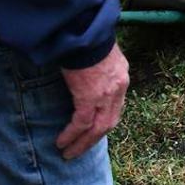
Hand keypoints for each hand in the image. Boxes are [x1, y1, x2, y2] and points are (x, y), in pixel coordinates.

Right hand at [56, 42, 128, 159]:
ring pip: (97, 128)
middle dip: (94, 139)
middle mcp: (119, 88)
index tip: (95, 131)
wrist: (86, 32)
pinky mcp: (90, 97)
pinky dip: (72, 135)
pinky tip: (62, 142)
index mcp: (122, 76)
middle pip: (109, 122)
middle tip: (80, 150)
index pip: (117, 106)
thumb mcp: (102, 54)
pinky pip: (82, 123)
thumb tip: (90, 77)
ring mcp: (106, 95)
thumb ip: (101, 69)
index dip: (106, 121)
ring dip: (82, 143)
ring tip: (69, 153)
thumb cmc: (89, 39)